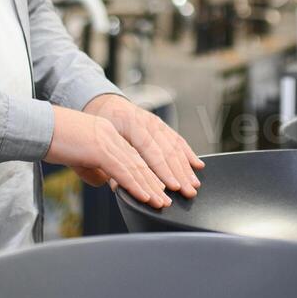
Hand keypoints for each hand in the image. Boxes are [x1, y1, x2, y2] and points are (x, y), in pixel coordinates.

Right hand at [44, 105, 169, 207]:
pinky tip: (146, 197)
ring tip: (163, 202)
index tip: (163, 186)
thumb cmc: (54, 140)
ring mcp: (107, 140)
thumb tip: (106, 182)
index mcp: (109, 133)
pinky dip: (137, 185)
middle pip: (141, 161)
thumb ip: (95, 168)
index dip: (151, 172)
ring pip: (136, 167)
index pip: (135, 155)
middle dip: (159, 181)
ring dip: (152, 187)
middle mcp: (113, 135)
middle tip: (172, 196)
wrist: (36, 127)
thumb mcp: (79, 156)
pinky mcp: (99, 149)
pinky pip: (123, 170)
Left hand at [84, 93, 203, 198]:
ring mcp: (156, 123)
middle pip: (168, 151)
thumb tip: (117, 186)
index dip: (163, 172)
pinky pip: (178, 139)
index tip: (172, 188)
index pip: (151, 152)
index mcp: (131, 125)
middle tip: (189, 193)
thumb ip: (110, 163)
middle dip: (180, 174)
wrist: (105, 104)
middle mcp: (147, 122)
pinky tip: (197, 165)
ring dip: (187, 168)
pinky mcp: (161, 125)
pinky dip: (188, 153)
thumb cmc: (99, 127)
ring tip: (194, 184)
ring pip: (176, 146)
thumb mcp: (99, 143)